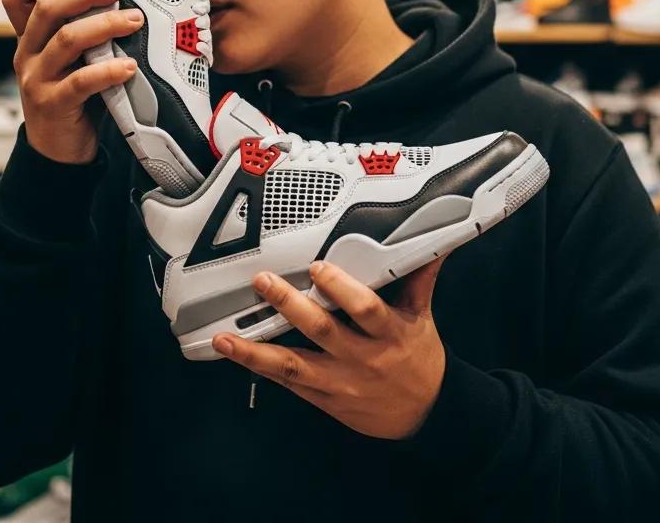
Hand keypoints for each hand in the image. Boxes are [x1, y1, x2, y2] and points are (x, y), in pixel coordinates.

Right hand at [2, 0, 143, 164]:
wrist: (57, 149)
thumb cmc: (70, 98)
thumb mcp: (69, 60)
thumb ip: (81, 34)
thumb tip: (115, 3)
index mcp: (30, 40)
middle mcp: (28, 55)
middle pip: (47, 11)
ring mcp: (37, 79)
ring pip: (67, 40)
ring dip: (104, 26)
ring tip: (133, 22)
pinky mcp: (53, 103)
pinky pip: (81, 81)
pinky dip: (108, 70)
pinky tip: (128, 66)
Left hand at [213, 258, 446, 439]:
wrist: (425, 415)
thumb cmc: (420, 360)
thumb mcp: (422, 318)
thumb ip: (420, 278)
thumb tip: (432, 244)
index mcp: (389, 334)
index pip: (365, 309)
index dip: (341, 288)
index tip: (319, 268)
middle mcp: (361, 359)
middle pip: (322, 331)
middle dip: (290, 305)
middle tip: (264, 282)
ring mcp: (339, 382)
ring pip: (294, 364)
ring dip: (256, 350)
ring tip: (227, 336)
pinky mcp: (324, 399)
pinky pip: (287, 383)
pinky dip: (258, 367)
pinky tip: (233, 354)